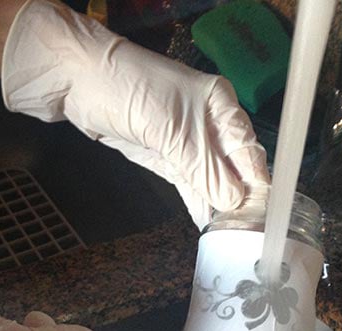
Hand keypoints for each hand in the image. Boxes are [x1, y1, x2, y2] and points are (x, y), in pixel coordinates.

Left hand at [1, 0, 269, 228]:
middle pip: (234, 167)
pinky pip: (190, 184)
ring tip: (232, 236)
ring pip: (213, 179)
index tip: (263, 214)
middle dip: (241, 198)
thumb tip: (233, 201)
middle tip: (248, 233)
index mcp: (221, 105)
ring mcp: (187, 143)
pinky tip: (210, 224)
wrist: (79, 82)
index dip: (257, 182)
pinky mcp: (167, 157)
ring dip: (220, 205)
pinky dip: (199, 203)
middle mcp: (210, 124)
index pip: (248, 150)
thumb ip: (204, 168)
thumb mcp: (172, 131)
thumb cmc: (130, 91)